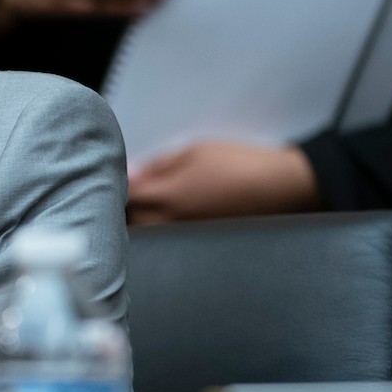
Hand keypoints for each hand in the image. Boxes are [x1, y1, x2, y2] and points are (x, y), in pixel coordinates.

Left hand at [128, 141, 322, 225]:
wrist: (279, 186)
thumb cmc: (238, 163)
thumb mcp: (193, 152)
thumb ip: (157, 166)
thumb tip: (132, 174)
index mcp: (168, 197)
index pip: (127, 198)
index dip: (116, 186)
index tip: (112, 177)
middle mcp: (174, 222)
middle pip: (134, 221)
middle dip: (126, 207)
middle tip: (125, 191)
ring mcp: (188, 234)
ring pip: (151, 233)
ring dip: (143, 220)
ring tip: (145, 204)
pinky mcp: (201, 240)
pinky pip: (171, 238)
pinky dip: (163, 228)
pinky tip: (168, 215)